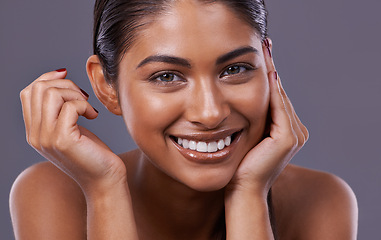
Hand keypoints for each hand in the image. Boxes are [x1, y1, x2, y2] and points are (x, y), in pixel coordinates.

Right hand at [20, 69, 126, 194]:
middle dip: (65, 85)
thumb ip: (59, 107)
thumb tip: (60, 75)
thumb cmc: (92, 153)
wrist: (104, 180)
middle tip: (83, 97)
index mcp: (34, 131)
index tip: (67, 78)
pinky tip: (94, 116)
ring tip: (88, 107)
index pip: (28, 92)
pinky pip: (71, 107)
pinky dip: (85, 105)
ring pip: (51, 94)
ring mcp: (46, 138)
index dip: (48, 78)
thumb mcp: (70, 127)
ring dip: (75, 94)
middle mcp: (35, 135)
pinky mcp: (62, 140)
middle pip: (38, 89)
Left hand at [227, 42, 308, 197]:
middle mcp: (296, 131)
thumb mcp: (247, 136)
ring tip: (265, 50)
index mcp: (287, 130)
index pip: (276, 97)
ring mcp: (295, 134)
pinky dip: (272, 89)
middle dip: (271, 68)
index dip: (269, 74)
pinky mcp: (288, 138)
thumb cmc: (240, 165)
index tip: (262, 53)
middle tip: (264, 44)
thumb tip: (240, 95)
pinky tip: (266, 71)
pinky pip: (278, 107)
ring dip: (272, 73)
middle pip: (279, 93)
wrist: (242, 189)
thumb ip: (252, 117)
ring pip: (279, 96)